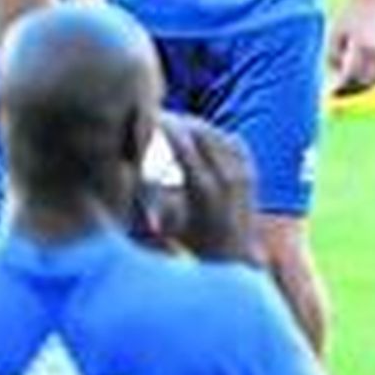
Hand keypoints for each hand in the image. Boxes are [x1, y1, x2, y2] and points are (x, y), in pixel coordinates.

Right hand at [152, 114, 260, 263]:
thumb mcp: (164, 220)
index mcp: (202, 188)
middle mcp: (227, 178)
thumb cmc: (190, 241)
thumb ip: (146, 197)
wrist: (233, 256)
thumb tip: (124, 171)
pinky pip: (233, 142)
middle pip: (202, 133)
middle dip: (180, 121)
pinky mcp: (251, 173)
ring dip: (198, 126)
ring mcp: (242, 174)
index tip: (149, 119)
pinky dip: (216, 135)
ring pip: (219, 134)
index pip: (183, 143)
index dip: (165, 126)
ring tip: (178, 124)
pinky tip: (201, 134)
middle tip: (161, 118)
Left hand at [327, 0, 374, 95]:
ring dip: (361, 88)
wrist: (371, 2)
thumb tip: (336, 75)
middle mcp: (374, 51)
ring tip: (347, 90)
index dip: (341, 87)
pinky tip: (357, 82)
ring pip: (374, 81)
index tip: (332, 93)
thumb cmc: (349, 17)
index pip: (351, 74)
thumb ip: (334, 55)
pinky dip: (369, 81)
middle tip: (337, 95)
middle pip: (364, 81)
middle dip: (350, 91)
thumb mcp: (336, 34)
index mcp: (360, 46)